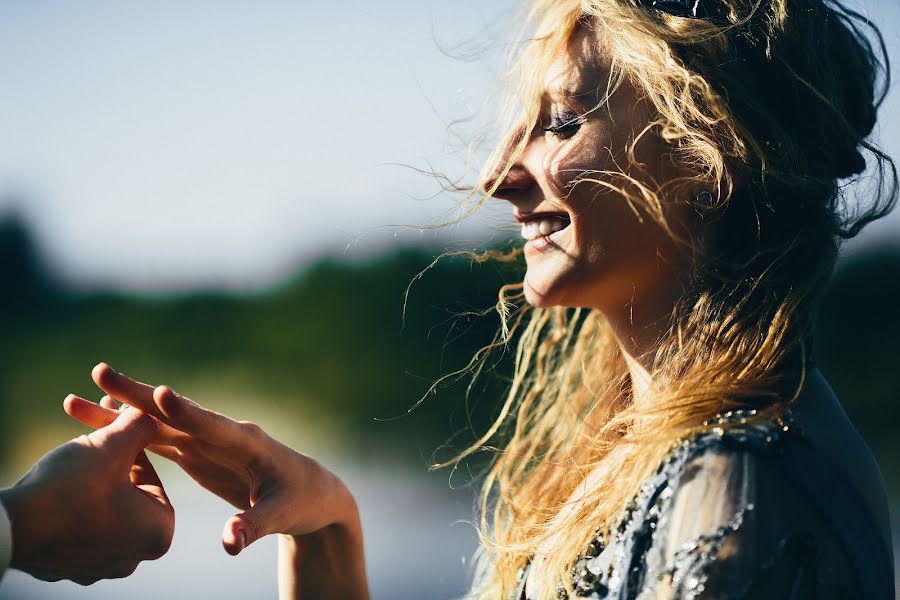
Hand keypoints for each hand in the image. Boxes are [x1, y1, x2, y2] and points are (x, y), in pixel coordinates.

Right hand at [0, 409, 173, 584]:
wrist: (11, 527)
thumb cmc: (72, 487)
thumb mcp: (113, 445)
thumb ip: (140, 426)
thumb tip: (152, 418)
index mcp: (157, 534)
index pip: (152, 480)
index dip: (134, 448)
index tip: (118, 427)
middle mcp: (131, 558)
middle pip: (127, 495)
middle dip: (113, 461)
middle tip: (98, 432)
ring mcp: (97, 566)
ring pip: (102, 507)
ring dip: (92, 478)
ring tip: (76, 452)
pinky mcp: (65, 565)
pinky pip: (77, 524)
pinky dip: (71, 501)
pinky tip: (56, 481)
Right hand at [64, 364, 358, 555]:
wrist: (310, 495)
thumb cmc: (302, 502)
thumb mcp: (283, 515)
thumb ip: (254, 526)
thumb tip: (227, 542)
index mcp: (247, 443)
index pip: (212, 425)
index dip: (186, 411)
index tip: (160, 393)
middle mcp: (223, 434)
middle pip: (175, 413)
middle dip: (139, 395)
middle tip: (101, 372)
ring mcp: (207, 441)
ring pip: (158, 424)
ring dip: (121, 413)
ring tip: (77, 402)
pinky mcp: (197, 452)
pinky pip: (157, 440)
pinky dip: (128, 433)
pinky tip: (97, 426)